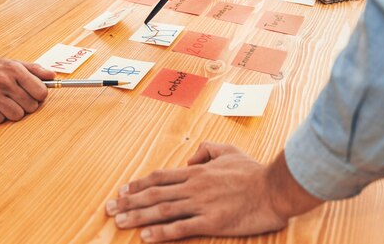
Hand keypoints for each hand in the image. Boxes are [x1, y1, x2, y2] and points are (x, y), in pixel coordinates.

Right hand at [0, 34, 55, 122]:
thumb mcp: (13, 64)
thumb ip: (35, 70)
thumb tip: (53, 76)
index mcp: (15, 69)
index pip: (41, 92)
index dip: (39, 97)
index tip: (32, 96)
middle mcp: (3, 80)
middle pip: (31, 106)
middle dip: (26, 106)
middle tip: (14, 99)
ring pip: (16, 115)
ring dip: (11, 112)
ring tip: (2, 103)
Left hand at [106, 142, 323, 241]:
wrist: (274, 189)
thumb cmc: (253, 171)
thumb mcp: (228, 150)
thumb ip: (207, 149)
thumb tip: (190, 158)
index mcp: (197, 171)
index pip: (160, 176)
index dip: (139, 183)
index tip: (122, 189)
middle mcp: (194, 187)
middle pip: (155, 193)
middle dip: (129, 201)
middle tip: (109, 207)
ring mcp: (201, 205)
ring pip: (162, 210)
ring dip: (138, 216)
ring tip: (119, 221)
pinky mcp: (211, 222)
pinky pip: (181, 228)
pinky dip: (161, 233)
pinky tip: (146, 237)